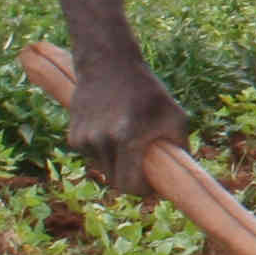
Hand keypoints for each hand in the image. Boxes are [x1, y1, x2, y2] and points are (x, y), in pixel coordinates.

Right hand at [67, 55, 187, 193]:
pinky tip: (110, 130)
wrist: (109, 64)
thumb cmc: (147, 91)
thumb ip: (180, 147)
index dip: (143, 190)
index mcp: (127, 137)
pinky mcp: (73, 137)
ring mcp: (85, 140)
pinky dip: (103, 151)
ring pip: (104, 169)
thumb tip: (182, 176)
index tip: (152, 184)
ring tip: (126, 136)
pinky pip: (93, 157)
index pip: (130, 185)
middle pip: (116, 181)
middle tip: (143, 165)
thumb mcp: (174, 115)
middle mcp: (102, 141)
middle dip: (131, 178)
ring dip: (116, 162)